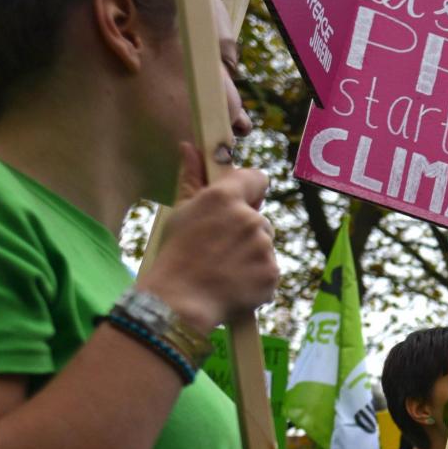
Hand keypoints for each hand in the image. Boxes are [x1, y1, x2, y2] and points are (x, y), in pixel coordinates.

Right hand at [142, 142, 278, 332]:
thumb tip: (189, 147)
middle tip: (219, 248)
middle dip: (246, 231)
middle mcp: (249, 219)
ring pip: (264, 246)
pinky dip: (256, 279)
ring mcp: (263, 248)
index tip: (240, 201)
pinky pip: (268, 272)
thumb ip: (192, 178)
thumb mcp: (180, 212)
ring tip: (223, 269)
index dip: (250, 189)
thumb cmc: (175, 254)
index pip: (257, 178)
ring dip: (251, 256)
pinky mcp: (271, 274)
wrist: (179, 301)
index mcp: (225, 197)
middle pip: (260, 219)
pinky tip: (233, 284)